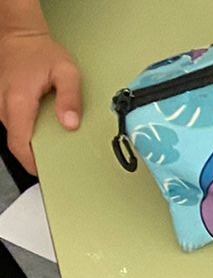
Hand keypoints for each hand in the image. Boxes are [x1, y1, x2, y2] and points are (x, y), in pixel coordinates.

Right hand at [0, 20, 80, 175]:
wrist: (19, 34)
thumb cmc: (41, 51)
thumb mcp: (67, 72)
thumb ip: (71, 99)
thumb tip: (70, 124)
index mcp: (18, 102)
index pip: (19, 144)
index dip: (31, 163)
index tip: (46, 172)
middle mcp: (3, 104)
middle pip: (16, 142)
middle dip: (33, 154)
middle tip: (55, 160)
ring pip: (12, 133)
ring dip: (29, 141)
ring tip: (50, 143)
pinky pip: (11, 123)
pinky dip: (24, 129)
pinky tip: (39, 127)